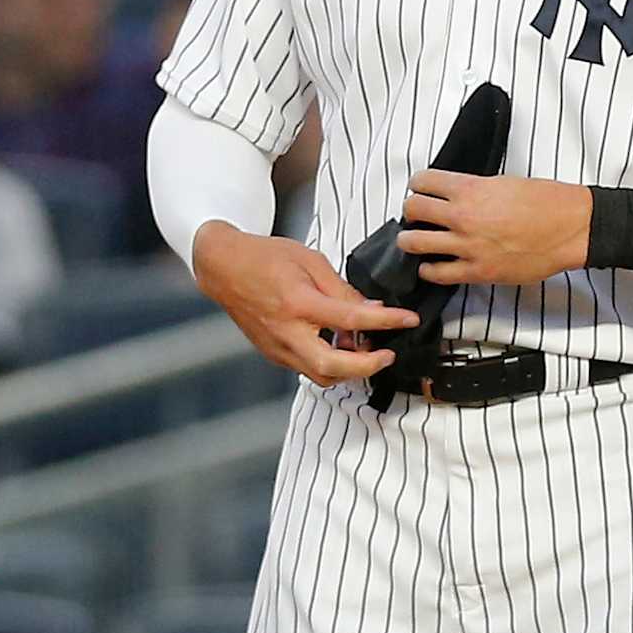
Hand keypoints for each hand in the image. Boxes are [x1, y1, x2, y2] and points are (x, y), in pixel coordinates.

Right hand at [192, 221, 415, 385]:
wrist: (224, 267)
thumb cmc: (266, 258)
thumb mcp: (312, 262)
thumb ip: (343, 290)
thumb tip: (371, 309)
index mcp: (299, 303)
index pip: (352, 320)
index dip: (387, 322)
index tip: (407, 320)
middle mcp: (286, 331)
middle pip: (332, 366)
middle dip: (367, 366)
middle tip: (388, 354)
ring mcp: (277, 347)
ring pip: (320, 374)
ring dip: (349, 369)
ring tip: (368, 349)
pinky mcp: (274, 353)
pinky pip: (307, 368)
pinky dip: (330, 363)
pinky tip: (342, 346)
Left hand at [398, 172, 590, 285]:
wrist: (571, 228)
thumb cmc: (546, 202)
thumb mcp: (505, 182)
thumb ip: (474, 190)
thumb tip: (453, 196)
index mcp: (471, 188)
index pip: (422, 181)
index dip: (419, 185)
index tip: (421, 190)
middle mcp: (463, 216)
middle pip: (412, 209)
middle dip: (411, 210)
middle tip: (418, 214)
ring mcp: (467, 246)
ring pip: (414, 243)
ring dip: (411, 240)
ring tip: (417, 240)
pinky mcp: (477, 271)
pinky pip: (436, 273)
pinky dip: (429, 268)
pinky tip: (434, 264)